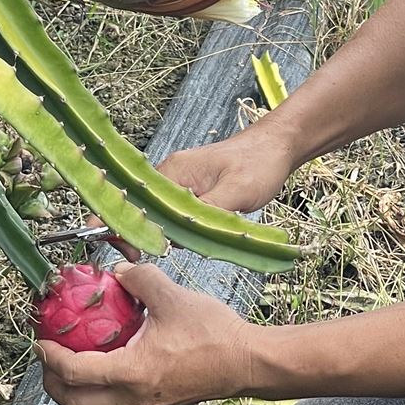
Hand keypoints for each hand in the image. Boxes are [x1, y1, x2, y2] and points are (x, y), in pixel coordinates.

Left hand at [36, 264, 256, 404]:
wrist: (246, 363)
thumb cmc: (213, 334)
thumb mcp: (171, 296)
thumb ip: (138, 279)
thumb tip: (117, 272)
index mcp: (131, 373)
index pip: (73, 371)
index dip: (49, 355)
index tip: (40, 338)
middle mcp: (133, 397)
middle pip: (75, 404)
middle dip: (52, 383)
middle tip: (46, 357)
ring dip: (72, 393)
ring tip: (67, 367)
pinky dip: (96, 394)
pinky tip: (102, 367)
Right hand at [79, 124, 300, 262]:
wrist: (276, 147)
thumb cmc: (259, 162)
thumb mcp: (236, 191)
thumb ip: (206, 215)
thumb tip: (178, 238)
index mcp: (173, 171)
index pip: (136, 202)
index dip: (127, 227)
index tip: (132, 252)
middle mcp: (170, 176)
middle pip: (143, 211)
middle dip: (142, 235)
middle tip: (149, 257)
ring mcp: (180, 185)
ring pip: (160, 216)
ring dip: (164, 234)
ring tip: (172, 250)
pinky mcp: (192, 194)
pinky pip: (176, 216)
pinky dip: (178, 230)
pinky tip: (186, 241)